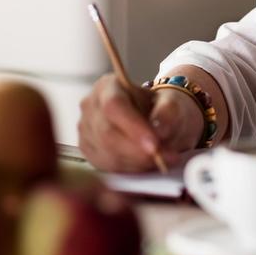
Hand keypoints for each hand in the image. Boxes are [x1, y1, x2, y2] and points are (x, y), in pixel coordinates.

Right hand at [77, 74, 204, 171]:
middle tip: (166, 157)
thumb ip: (167, 112)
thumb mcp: (170, 102)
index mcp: (107, 86)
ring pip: (107, 153)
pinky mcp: (87, 150)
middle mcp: (90, 106)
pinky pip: (106, 166)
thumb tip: (161, 129)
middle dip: (138, 151)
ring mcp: (85, 129)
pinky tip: (146, 163)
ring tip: (162, 159)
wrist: (154, 116)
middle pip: (107, 133)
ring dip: (137, 162)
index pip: (114, 106)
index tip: (155, 145)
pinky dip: (130, 168)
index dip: (133, 127)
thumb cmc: (159, 106)